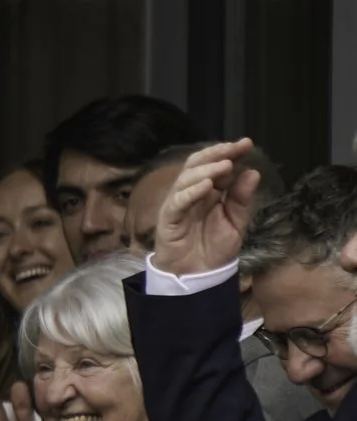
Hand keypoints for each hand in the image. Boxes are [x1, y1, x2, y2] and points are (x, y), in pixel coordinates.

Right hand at [152, 137, 262, 276]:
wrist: (198, 276)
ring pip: (186, 178)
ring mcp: (178, 204)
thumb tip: (252, 172)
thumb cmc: (214, 249)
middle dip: (216, 154)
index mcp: (210, 191)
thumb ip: (242, 199)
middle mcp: (192, 192)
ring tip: (225, 165)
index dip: (230, 153)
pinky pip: (178, 201)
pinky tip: (206, 185)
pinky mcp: (168, 218)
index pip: (217, 164)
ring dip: (206, 169)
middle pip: (198, 164)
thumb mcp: (236, 222)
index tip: (247, 143)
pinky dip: (191, 191)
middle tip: (233, 148)